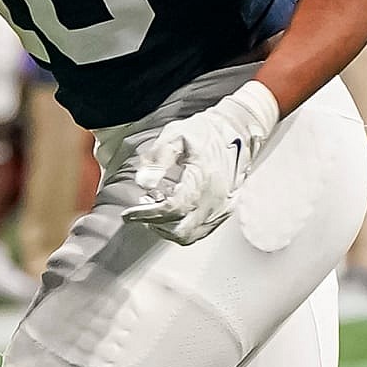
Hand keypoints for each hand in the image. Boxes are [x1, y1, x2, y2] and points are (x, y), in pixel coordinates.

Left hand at [123, 80, 279, 245]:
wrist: (237, 131)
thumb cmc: (206, 132)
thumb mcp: (176, 135)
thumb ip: (157, 158)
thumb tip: (143, 183)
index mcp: (202, 180)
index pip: (171, 209)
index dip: (146, 215)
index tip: (128, 214)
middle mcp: (214, 199)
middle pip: (181, 230)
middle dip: (155, 225)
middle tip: (140, 212)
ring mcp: (221, 208)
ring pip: (190, 235)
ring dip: (167, 229)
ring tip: (155, 209)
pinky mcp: (224, 211)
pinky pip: (200, 230)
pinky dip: (182, 226)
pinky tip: (173, 211)